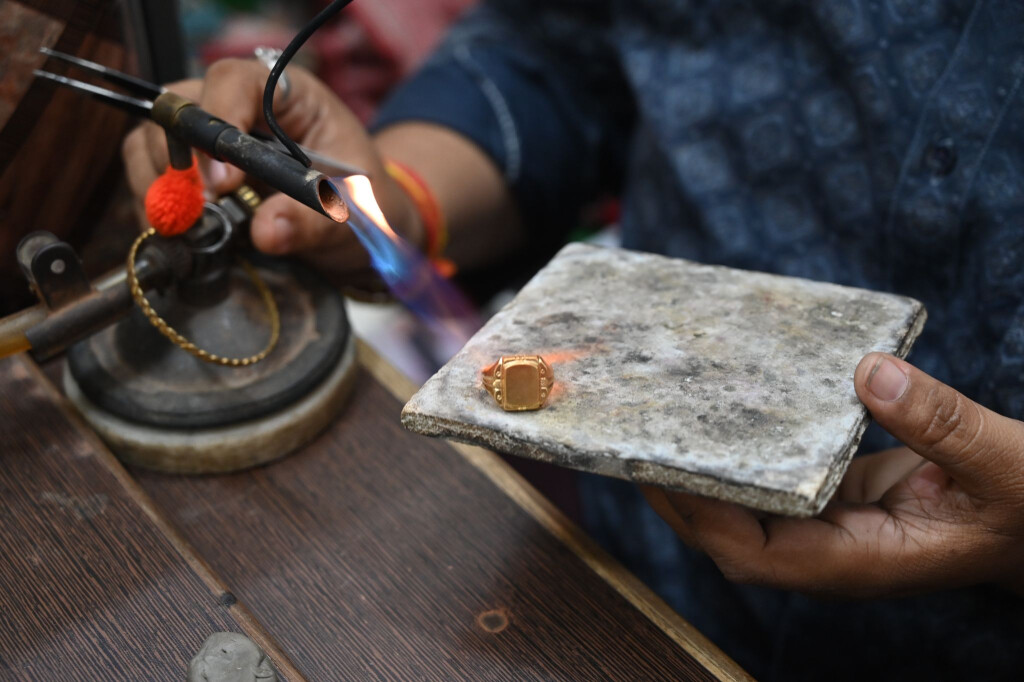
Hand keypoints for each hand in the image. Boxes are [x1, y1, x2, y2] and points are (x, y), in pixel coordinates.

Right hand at [121, 58, 421, 279]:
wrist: (359, 228)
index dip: (218, 119)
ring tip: (185, 227)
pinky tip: (177, 235)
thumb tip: (266, 232)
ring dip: (158, 185)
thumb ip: (314, 217)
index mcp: (288, 94)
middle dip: (178, 160)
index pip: (234, 80)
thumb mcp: (355, 209)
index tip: (225, 180)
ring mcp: (210, 138)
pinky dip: (156, 207)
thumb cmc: (364, 202)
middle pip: (179, 106)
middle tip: (199, 210)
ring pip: (153, 139)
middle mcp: (240, 106)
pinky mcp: (194, 173)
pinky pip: (153, 177)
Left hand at [645, 352, 1023, 597]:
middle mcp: (831, 549)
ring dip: (700, 468)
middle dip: (676, 490)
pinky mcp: (834, 498)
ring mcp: (828, 526)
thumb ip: (943, 424)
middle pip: (728, 533)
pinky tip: (725, 408)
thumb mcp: (1005, 464)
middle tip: (634, 430)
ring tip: (660, 414)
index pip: (754, 555)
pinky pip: (773, 480)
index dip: (700, 514)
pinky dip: (742, 450)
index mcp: (862, 560)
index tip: (659, 465)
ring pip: (743, 508)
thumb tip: (869, 373)